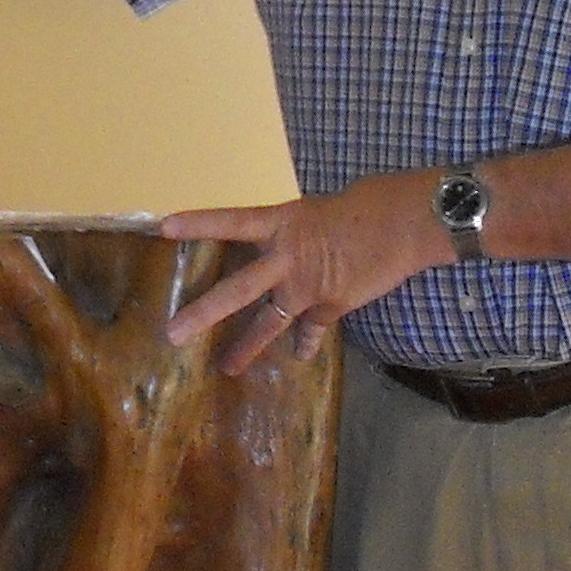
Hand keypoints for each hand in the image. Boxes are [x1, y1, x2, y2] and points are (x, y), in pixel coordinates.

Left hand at [161, 171, 448, 377]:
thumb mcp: (318, 210)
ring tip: (227, 368)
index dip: (199, 223)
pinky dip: (306, 342)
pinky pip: (312, 330)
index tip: (163, 227)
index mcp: (283, 223)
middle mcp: (288, 258)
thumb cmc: (369, 202)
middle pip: (238, 290)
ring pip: (269, 323)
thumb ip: (298, 234)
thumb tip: (292, 253)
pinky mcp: (332, 306)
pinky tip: (300, 356)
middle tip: (173, 333)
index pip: (232, 221)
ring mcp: (309, 287)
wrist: (407, 224)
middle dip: (204, 313)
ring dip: (247, 347)